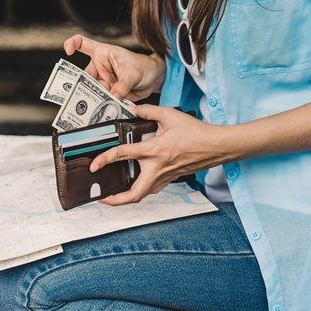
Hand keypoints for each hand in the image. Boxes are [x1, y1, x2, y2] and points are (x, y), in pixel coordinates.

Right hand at [63, 34, 165, 101]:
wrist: (154, 79)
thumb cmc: (144, 66)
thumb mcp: (133, 73)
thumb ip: (123, 86)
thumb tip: (113, 97)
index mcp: (102, 53)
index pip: (82, 43)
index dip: (72, 43)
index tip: (67, 51)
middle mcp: (99, 67)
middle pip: (82, 76)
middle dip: (79, 87)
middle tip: (79, 97)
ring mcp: (102, 81)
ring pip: (90, 91)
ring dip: (91, 100)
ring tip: (92, 108)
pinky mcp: (107, 93)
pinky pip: (100, 100)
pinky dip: (99, 107)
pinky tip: (99, 113)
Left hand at [90, 105, 234, 204]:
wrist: (217, 146)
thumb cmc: (196, 133)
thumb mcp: (170, 115)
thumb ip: (148, 111)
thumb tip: (134, 109)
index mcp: (154, 151)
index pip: (123, 155)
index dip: (105, 160)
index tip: (94, 166)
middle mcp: (157, 169)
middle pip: (133, 195)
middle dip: (115, 200)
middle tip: (102, 198)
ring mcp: (165, 177)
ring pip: (142, 195)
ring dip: (127, 198)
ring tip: (114, 195)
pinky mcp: (171, 179)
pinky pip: (152, 189)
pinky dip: (140, 190)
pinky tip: (135, 183)